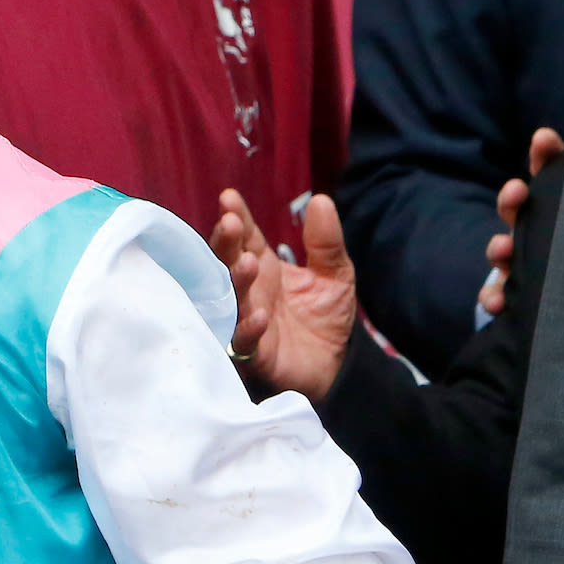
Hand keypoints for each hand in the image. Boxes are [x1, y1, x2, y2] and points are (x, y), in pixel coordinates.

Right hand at [209, 189, 356, 399]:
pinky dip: (248, 328)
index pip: (245, 237)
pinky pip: (243, 341)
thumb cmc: (326, 317)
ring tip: (247, 262)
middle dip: (225, 242)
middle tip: (230, 224)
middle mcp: (249, 290)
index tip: (229, 197)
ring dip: (235, 280)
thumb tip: (320, 200)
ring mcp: (247, 319)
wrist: (338, 365)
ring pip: (230, 298)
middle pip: (227, 262)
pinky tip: (259, 315)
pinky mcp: (255, 353)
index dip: (236, 217)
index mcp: (264, 267)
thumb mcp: (335, 274)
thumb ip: (326, 241)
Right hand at [481, 127, 563, 316]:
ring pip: (502, 250)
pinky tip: (499, 302)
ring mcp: (518, 260)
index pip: (546, 175)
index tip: (544, 139)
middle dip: (512, 200)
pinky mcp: (512, 291)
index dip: (544, 156)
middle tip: (517, 191)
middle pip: (516, 209)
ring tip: (503, 249)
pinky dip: (492, 296)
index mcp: (551, 208)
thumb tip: (563, 142)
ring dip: (499, 247)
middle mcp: (530, 230)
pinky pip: (495, 292)